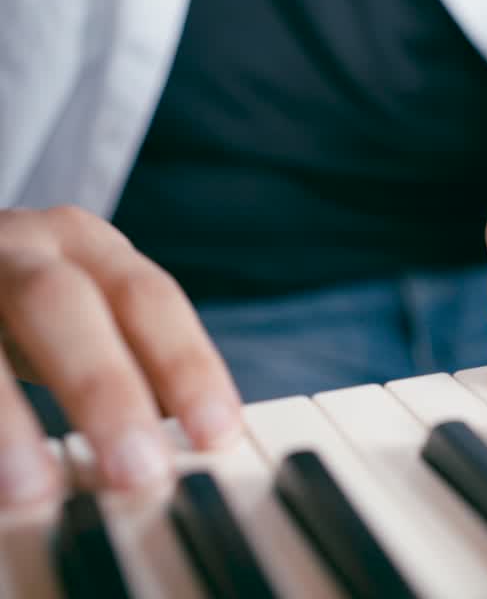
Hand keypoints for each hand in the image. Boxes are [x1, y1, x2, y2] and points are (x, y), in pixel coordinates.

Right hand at [0, 207, 241, 505]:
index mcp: (84, 245)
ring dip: (6, 423)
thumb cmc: (27, 310)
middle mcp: (16, 245)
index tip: (216, 436)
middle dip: (102, 388)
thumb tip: (198, 443)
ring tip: (32, 491)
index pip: (148, 297)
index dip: (185, 365)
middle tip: (137, 470)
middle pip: (60, 303)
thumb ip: (133, 365)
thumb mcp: (87, 317)